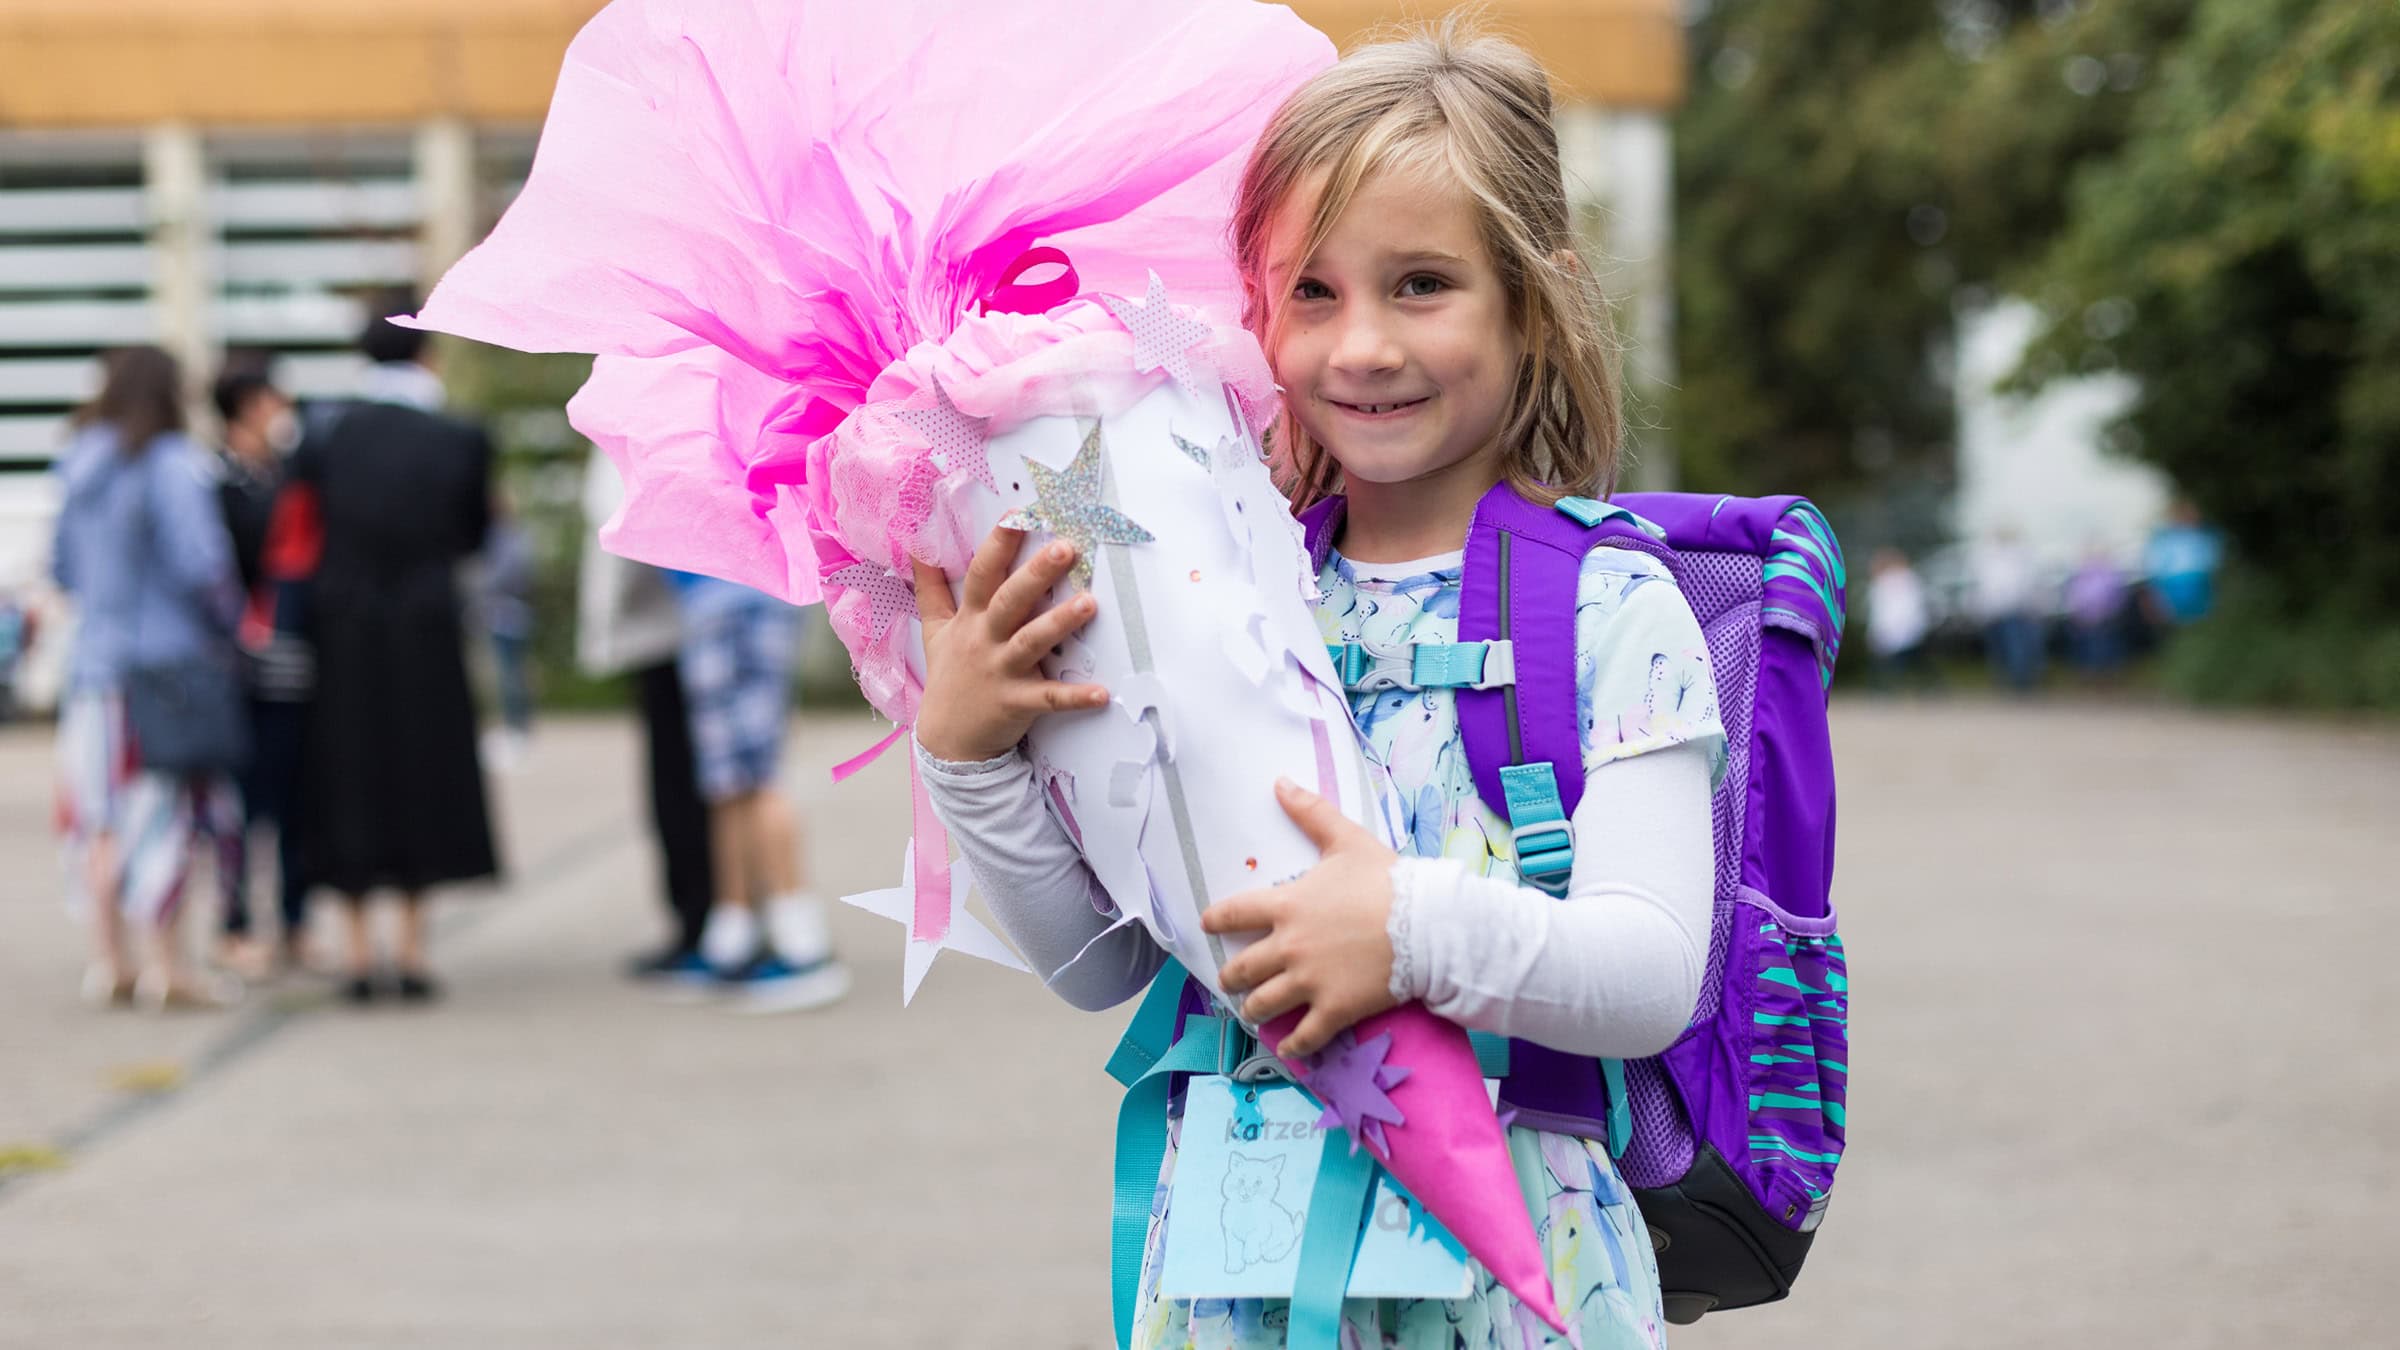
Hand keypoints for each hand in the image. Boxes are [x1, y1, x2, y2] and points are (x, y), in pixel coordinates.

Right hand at [911, 525, 1108, 762]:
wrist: (946, 739)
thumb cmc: (949, 677)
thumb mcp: (933, 630)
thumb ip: (930, 587)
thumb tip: (917, 547)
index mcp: (969, 619)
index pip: (982, 574)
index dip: (999, 544)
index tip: (1019, 514)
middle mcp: (984, 640)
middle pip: (1009, 601)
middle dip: (1035, 573)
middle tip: (1064, 547)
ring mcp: (1001, 671)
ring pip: (1031, 642)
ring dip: (1060, 623)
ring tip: (1090, 603)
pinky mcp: (1016, 703)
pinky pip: (1049, 699)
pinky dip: (1075, 697)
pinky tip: (1102, 693)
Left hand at [1203, 778, 1400, 1058]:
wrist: (1427, 924)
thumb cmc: (1387, 880)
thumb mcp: (1347, 840)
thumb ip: (1311, 813)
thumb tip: (1280, 783)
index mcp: (1286, 906)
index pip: (1233, 914)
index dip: (1216, 921)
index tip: (1208, 926)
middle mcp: (1288, 947)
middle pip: (1242, 969)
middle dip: (1231, 977)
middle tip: (1230, 981)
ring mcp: (1309, 982)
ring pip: (1263, 1004)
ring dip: (1253, 1009)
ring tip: (1252, 1012)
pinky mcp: (1334, 1010)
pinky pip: (1304, 1036)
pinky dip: (1292, 1045)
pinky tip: (1287, 1047)